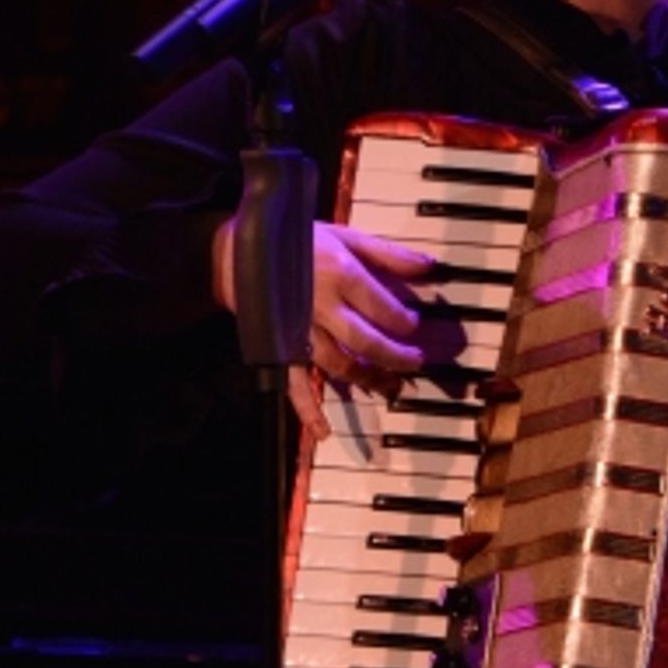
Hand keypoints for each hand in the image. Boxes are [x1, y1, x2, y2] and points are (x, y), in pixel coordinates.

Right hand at [213, 215, 449, 440]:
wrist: (238, 252)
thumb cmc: (296, 242)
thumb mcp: (345, 237)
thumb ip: (387, 254)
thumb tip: (429, 267)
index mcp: (340, 274)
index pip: (385, 310)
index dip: (405, 323)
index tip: (413, 326)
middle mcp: (322, 306)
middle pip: (368, 343)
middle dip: (397, 357)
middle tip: (414, 362)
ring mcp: (300, 332)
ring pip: (340, 365)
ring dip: (368, 380)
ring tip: (390, 386)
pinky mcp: (280, 349)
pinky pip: (294, 383)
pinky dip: (308, 410)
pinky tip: (323, 430)